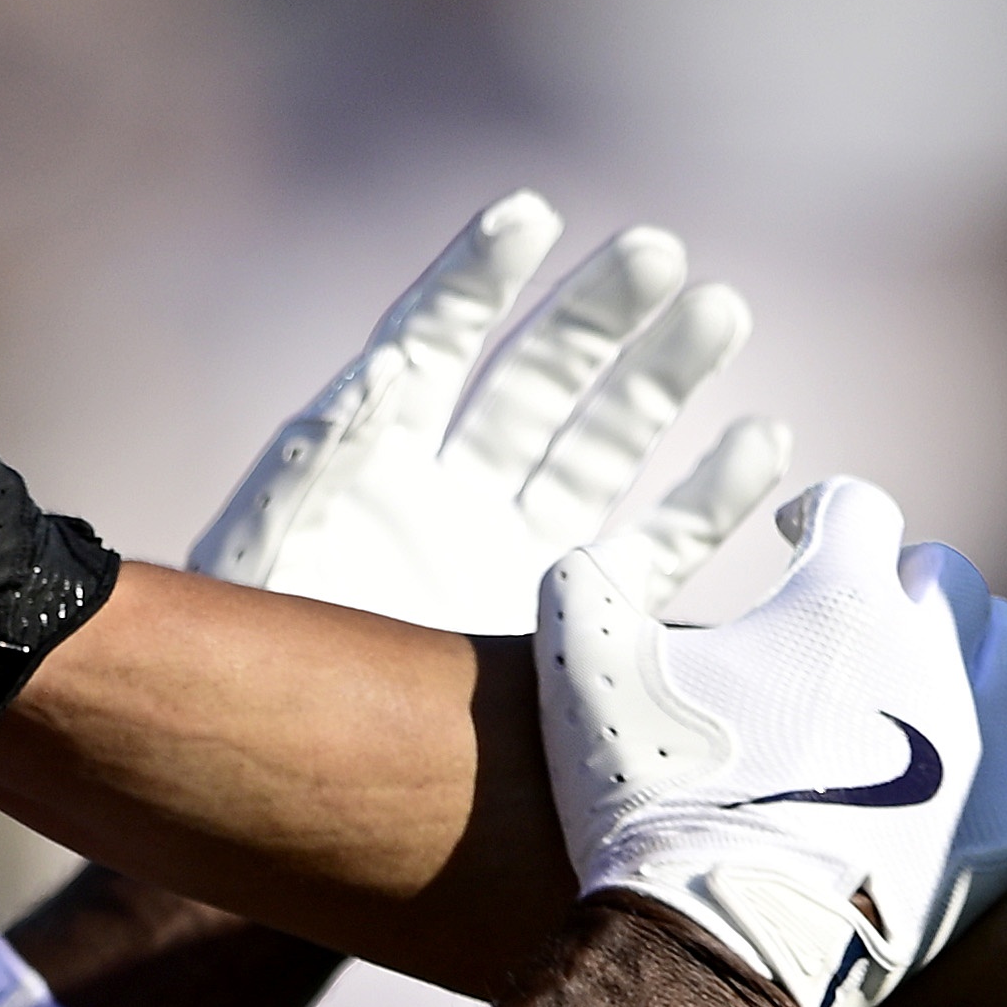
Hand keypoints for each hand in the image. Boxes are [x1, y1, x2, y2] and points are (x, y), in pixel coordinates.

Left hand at [186, 192, 788, 632]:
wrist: (290, 789)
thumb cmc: (246, 676)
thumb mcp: (265, 554)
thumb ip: (322, 462)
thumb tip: (381, 375)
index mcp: (370, 462)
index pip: (435, 345)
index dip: (479, 280)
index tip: (530, 217)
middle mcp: (451, 496)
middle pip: (538, 381)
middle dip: (597, 315)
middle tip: (658, 253)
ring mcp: (516, 557)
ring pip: (604, 446)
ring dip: (661, 379)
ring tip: (720, 309)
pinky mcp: (571, 630)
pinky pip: (654, 553)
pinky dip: (708, 499)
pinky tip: (760, 442)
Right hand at [540, 479, 1006, 1006]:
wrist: (705, 943)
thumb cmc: (638, 794)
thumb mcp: (580, 662)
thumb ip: (597, 577)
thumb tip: (595, 558)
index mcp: (837, 595)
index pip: (855, 510)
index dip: (819, 516)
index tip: (795, 536)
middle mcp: (926, 653)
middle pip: (943, 575)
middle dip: (898, 581)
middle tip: (853, 621)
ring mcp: (976, 744)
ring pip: (1006, 650)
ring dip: (971, 639)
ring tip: (935, 662)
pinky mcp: (1003, 831)